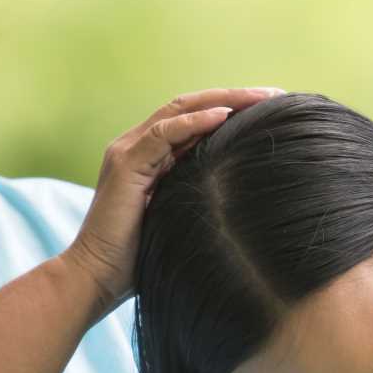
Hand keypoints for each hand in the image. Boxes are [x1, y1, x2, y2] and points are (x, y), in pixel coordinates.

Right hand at [56, 88, 276, 314]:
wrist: (96, 279)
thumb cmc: (139, 259)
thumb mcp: (179, 217)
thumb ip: (197, 194)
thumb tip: (243, 191)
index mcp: (148, 156)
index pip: (192, 118)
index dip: (231, 108)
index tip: (271, 109)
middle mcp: (135, 146)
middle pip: (189, 105)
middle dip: (234, 97)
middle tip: (276, 94)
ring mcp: (127, 152)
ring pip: (179, 110)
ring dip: (223, 101)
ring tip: (261, 98)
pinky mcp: (124, 166)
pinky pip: (163, 134)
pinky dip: (194, 123)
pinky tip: (225, 116)